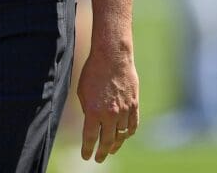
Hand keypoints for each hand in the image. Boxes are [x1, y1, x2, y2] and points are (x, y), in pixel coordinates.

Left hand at [77, 46, 138, 163]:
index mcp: (94, 112)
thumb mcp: (82, 92)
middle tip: (99, 159)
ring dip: (115, 144)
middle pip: (106, 141)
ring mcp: (124, 111)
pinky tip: (124, 137)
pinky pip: (133, 126)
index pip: (90, 138)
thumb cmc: (93, 72)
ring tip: (110, 149)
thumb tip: (92, 123)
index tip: (87, 156)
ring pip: (121, 135)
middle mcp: (110, 114)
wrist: (112, 57)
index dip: (88, 149)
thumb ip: (87, 110)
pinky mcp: (134, 105)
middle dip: (102, 152)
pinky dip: (128, 134)